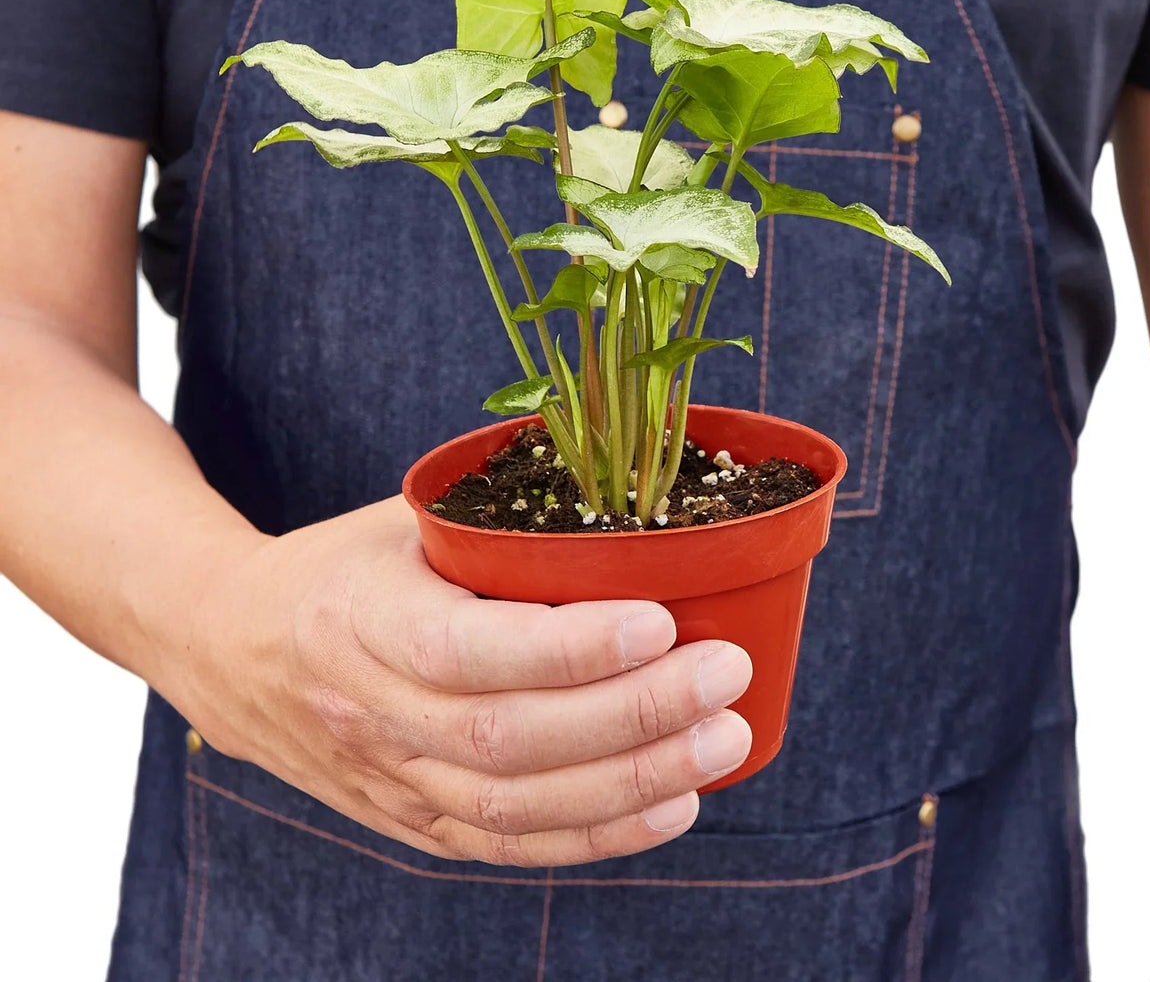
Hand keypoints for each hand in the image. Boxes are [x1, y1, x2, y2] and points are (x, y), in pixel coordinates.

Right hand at [169, 496, 752, 867]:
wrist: (231, 646)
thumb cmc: (341, 566)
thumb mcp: (404, 518)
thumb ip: (500, 517)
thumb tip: (629, 499)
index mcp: (361, 618)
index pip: (469, 650)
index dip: (569, 646)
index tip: (661, 620)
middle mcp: (369, 710)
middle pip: (508, 739)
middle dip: (632, 714)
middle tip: (724, 673)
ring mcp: (388, 778)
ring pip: (516, 804)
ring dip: (633, 781)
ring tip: (723, 738)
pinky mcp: (409, 821)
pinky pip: (508, 844)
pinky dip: (596, 835)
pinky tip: (673, 805)